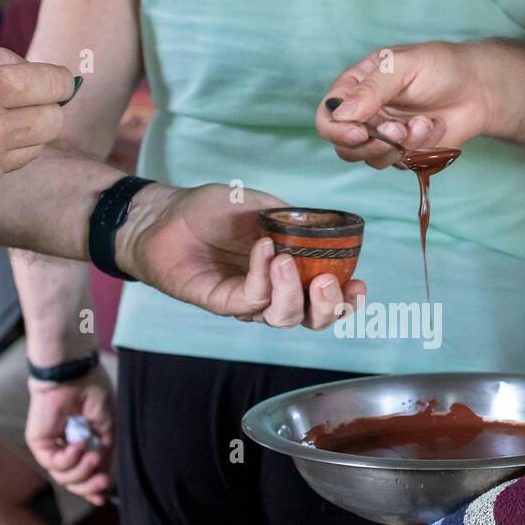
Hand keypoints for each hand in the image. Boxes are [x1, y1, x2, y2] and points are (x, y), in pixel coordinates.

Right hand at [0, 47, 74, 201]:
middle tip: (29, 100)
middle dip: (48, 106)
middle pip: (55, 120)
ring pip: (39, 146)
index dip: (59, 80)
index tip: (55, 80)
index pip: (54, 85)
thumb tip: (33, 69)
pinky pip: (14, 165)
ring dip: (30, 132)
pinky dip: (8, 152)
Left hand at [25, 366, 113, 504]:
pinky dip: (69, 459)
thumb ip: (105, 453)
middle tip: (104, 482)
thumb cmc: (93, 391)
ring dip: (82, 471)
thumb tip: (105, 476)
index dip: (92, 488)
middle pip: (72, 481)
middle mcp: (64, 445)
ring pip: (63, 477)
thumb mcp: (107, 428)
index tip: (104, 496)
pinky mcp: (39, 442)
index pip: (83, 473)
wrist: (75, 373)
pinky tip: (78, 445)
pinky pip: (53, 464)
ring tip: (92, 456)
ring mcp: (51, 445)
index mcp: (81, 441)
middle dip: (89, 485)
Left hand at [117, 183, 366, 328]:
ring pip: (284, 317)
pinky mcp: (222, 303)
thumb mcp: (263, 205)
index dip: (348, 299)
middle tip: (327, 281)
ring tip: (285, 260)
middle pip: (312, 319)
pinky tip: (263, 248)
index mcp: (292, 272)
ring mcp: (248, 301)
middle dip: (328, 307)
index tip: (359, 283)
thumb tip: (322, 229)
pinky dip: (262, 275)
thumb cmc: (212, 209)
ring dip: (292, 291)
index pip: (327, 297)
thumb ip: (293, 221)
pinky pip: (251, 299)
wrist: (165, 214)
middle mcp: (273, 293)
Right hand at [315, 42, 492, 168]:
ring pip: (373, 159)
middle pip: (345, 147)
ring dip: (400, 146)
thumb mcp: (403, 66)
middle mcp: (365, 115)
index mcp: (356, 87)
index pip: (328, 117)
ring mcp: (384, 137)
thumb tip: (343, 115)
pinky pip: (401, 164)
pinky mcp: (405, 153)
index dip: (337, 130)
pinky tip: (433, 126)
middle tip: (399, 130)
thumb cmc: (440, 66)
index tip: (360, 132)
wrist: (478, 88)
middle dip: (373, 143)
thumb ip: (372, 89)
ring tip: (423, 123)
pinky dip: (419, 148)